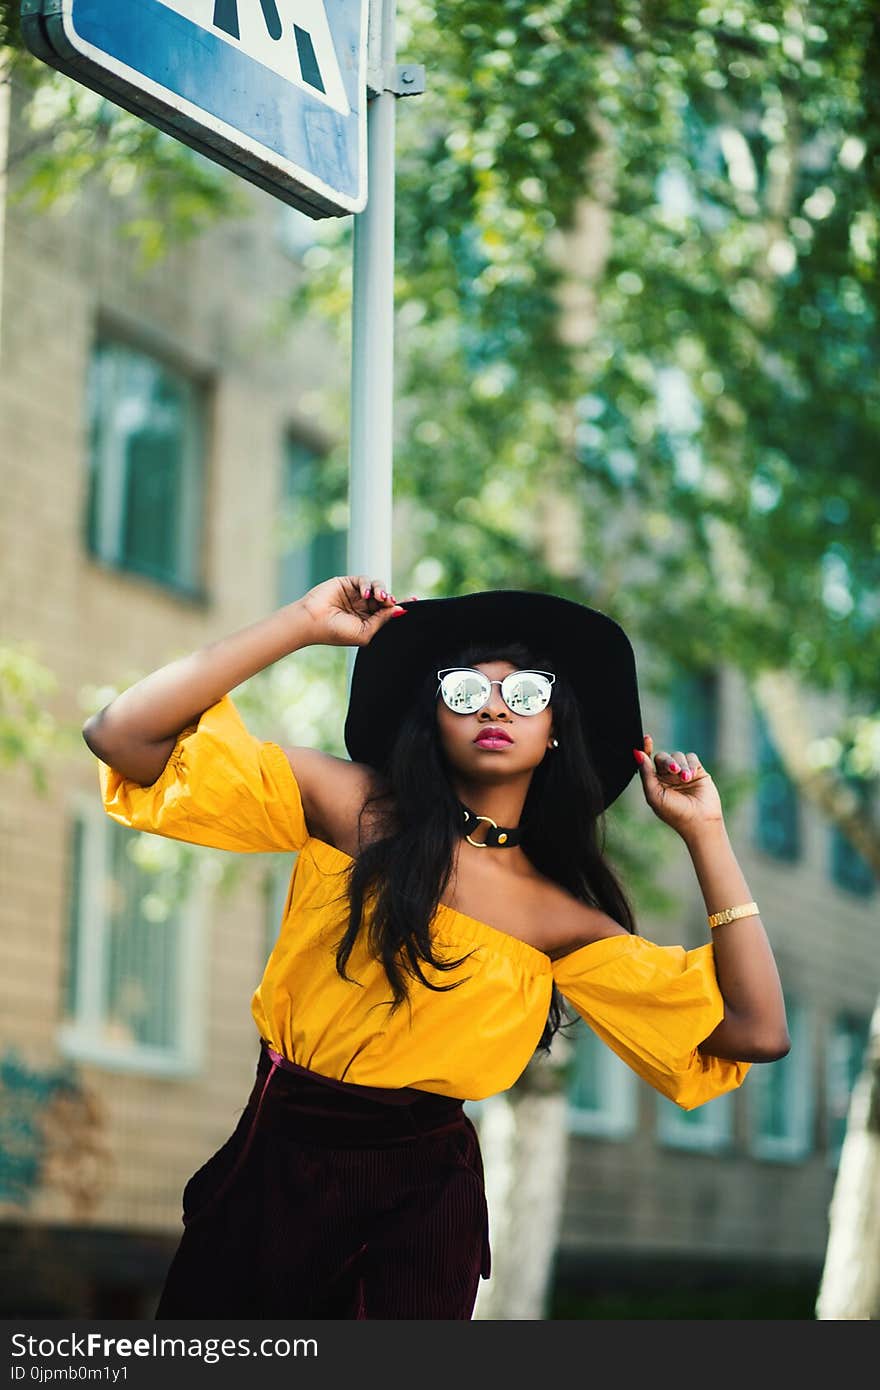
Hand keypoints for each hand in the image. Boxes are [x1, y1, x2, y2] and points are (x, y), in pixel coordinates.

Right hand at [298, 575, 414, 647]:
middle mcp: (364, 607)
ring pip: (377, 586)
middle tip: (391, 600)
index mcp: (369, 620)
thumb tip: (400, 610)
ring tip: (381, 596)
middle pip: (385, 597)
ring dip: (382, 590)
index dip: (401, 605)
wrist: (312, 622)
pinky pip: (364, 580)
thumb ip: (382, 620)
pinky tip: (365, 594)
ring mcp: (356, 594)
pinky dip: (367, 585)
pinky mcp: (347, 583)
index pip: (388, 611)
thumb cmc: (336, 632)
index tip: (414, 601)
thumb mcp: (365, 632)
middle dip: (391, 597)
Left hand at [633, 734, 723, 837]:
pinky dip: (690, 764)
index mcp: (655, 781)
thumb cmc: (674, 812)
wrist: (699, 821)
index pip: (648, 761)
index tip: (647, 738)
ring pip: (678, 755)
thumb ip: (646, 773)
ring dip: (681, 765)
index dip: (646, 749)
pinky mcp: (698, 771)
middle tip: (674, 771)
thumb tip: (637, 752)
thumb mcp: (654, 794)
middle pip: (663, 757)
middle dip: (667, 762)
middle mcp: (667, 776)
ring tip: (685, 778)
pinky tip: (691, 775)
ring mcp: (682, 773)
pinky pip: (691, 757)